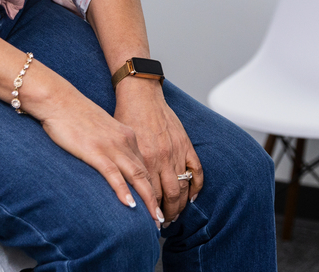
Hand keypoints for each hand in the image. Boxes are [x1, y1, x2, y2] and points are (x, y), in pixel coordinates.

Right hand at [34, 83, 163, 225]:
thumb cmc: (76, 116)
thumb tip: (114, 163)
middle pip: (145, 174)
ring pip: (136, 176)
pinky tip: (129, 205)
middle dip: (156, 199)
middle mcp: (125, 141)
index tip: (157, 204)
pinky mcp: (95, 151)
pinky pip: (113, 174)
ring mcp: (111, 146)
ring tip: (153, 219)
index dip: (153, 187)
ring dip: (147, 200)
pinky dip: (123, 191)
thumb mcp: (102, 130)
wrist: (59, 100)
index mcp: (127, 136)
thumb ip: (111, 145)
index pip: (145, 166)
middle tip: (161, 220)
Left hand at [114, 78, 203, 225]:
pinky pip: (196, 170)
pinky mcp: (185, 144)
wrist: (140, 95)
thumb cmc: (126, 118)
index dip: (150, 212)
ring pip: (183, 187)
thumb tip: (125, 191)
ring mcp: (176, 151)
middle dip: (167, 214)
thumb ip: (126, 167)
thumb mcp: (121, 146)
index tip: (148, 222)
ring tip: (175, 214)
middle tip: (163, 223)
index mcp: (143, 160)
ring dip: (180, 205)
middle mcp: (161, 158)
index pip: (150, 196)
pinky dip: (196, 186)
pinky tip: (192, 197)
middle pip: (169, 196)